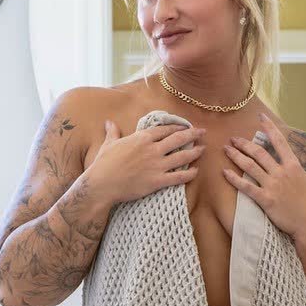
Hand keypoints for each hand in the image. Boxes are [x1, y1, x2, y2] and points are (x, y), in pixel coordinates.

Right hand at [88, 119, 205, 203]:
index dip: (177, 127)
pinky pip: (178, 177)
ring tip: (203, 149)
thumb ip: (113, 132)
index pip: (164, 129)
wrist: (102, 183)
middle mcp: (152, 149)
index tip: (185, 127)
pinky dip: (189, 174)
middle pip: (178, 139)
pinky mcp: (157, 181)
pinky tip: (196, 172)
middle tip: (202, 132)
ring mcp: (156, 165)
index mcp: (142, 138)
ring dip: (194, 152)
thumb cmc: (103, 163)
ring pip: (182, 157)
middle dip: (192, 134)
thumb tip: (109, 122)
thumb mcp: (109, 144)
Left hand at [221, 111, 305, 241]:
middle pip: (259, 153)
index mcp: (294, 167)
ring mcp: (273, 185)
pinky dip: (234, 179)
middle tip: (233, 138)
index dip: (269, 128)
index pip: (280, 142)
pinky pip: (246, 187)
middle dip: (244, 144)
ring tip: (226, 149)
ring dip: (236, 156)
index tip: (261, 117)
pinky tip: (224, 172)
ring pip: (250, 166)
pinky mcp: (265, 199)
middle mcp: (281, 172)